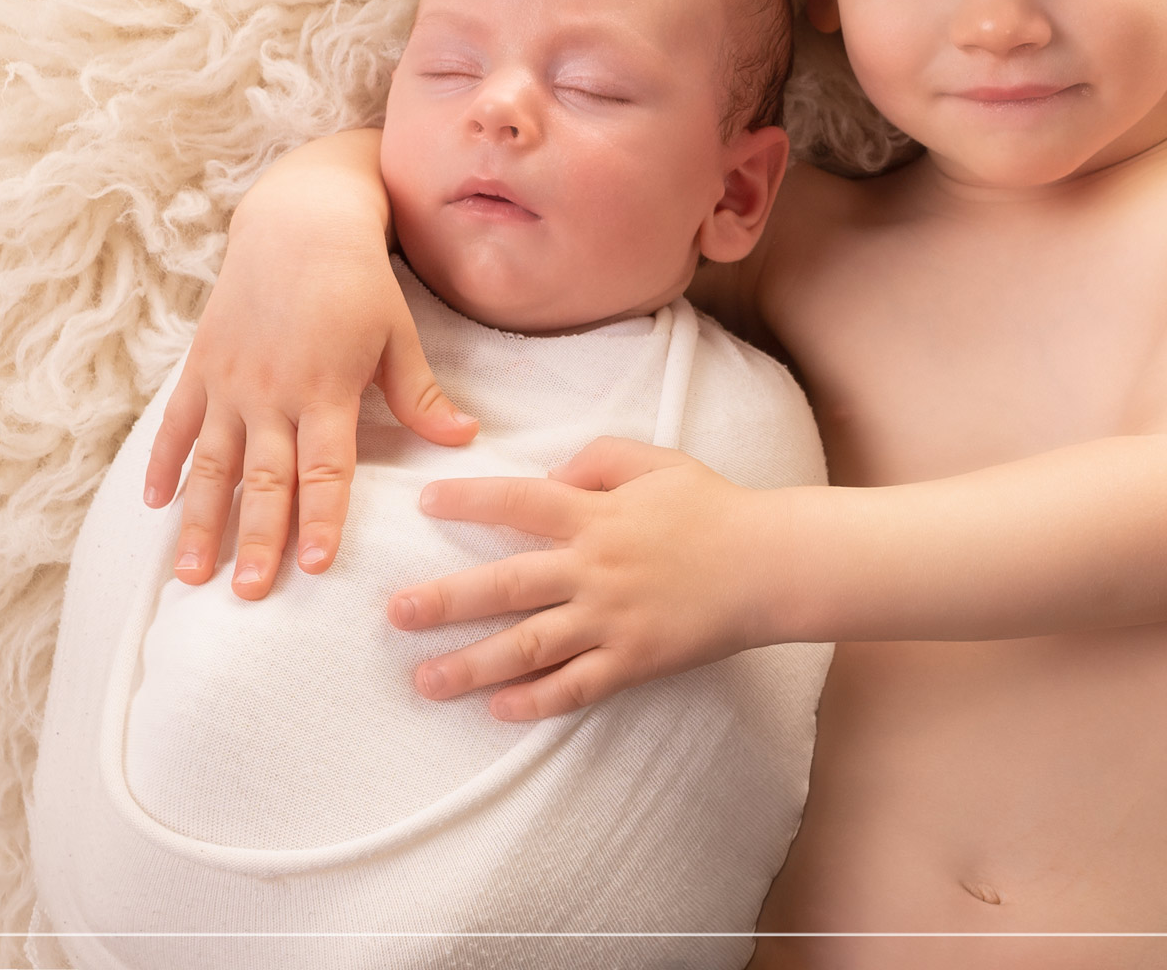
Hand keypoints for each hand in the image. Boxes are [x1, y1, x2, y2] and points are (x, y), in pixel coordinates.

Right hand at [143, 136, 477, 598]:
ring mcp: (229, 382)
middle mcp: (271, 391)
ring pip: (212, 465)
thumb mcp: (398, 334)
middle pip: (263, 479)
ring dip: (200, 522)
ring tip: (190, 576)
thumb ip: (420, 395)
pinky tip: (154, 507)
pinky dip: (163, 465)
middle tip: (249, 594)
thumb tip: (463, 440)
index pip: (326, 468)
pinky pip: (177, 426)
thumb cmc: (358, 282)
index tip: (317, 567)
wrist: (297, 223)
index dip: (322, 518)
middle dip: (257, 541)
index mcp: (326, 388)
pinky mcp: (200, 368)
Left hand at [386, 437, 785, 719]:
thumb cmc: (713, 508)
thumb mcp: (658, 461)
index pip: (519, 502)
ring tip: (426, 681)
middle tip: (396, 613)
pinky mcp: (634, 659)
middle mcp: (594, 568)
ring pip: (530, 645)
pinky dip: (537, 701)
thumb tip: (551, 469)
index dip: (469, 499)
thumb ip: (600, 457)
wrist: (770, 564)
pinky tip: (498, 709)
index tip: (424, 503)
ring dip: (473, 664)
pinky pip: (576, 685)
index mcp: (596, 514)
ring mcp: (612, 619)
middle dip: (446, 600)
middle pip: (506, 584)